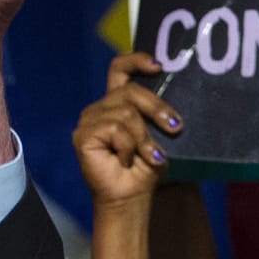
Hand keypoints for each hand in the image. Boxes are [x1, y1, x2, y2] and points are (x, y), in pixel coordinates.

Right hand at [75, 53, 179, 209]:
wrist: (131, 197)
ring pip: (125, 112)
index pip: (120, 70)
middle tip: (175, 128)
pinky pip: (114, 129)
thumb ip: (159, 114)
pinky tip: (125, 161)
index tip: (157, 65)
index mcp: (118, 102)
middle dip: (157, 108)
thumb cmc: (146, 168)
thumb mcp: (158, 136)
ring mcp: (90, 120)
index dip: (135, 61)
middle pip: (130, 91)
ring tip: (149, 156)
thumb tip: (171, 105)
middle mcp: (101, 107)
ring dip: (144, 138)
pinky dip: (128, 147)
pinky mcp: (82, 135)